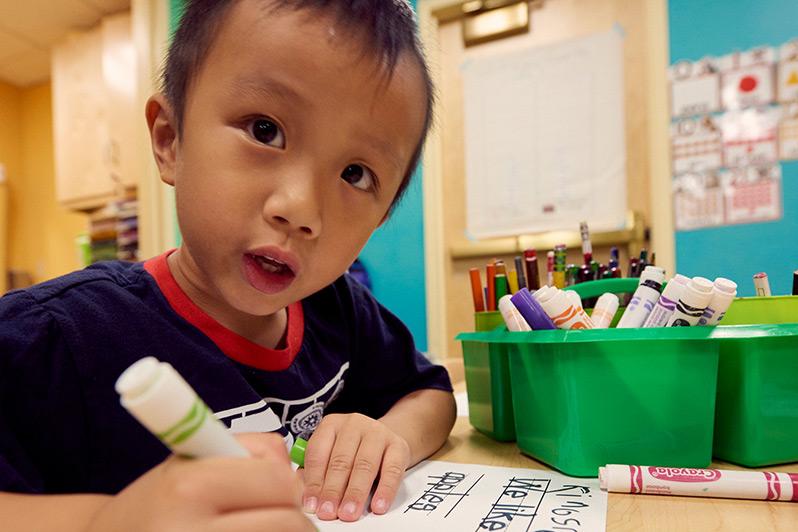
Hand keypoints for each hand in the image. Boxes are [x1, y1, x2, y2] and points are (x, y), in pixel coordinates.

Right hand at [85, 433, 314, 531]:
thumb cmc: (157, 500)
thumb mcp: (191, 461)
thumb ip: (247, 451)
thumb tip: (291, 471)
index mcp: (188, 488)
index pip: (277, 481)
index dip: (285, 483)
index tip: (277, 488)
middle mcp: (189, 530)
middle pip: (286, 523)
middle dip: (293, 518)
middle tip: (280, 515)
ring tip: (260, 526)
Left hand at [302, 413, 410, 521]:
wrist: (384, 440)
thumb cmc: (352, 452)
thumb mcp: (331, 454)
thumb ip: (317, 473)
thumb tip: (308, 498)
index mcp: (331, 424)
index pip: (317, 453)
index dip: (313, 481)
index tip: (312, 505)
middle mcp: (354, 424)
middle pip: (341, 460)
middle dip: (333, 490)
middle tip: (328, 512)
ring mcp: (378, 432)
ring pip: (365, 465)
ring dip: (355, 493)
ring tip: (348, 513)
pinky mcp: (398, 445)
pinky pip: (392, 470)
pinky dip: (385, 490)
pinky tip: (378, 506)